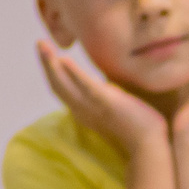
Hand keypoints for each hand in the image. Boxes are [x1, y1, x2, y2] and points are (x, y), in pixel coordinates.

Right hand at [38, 41, 166, 154]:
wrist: (148, 146)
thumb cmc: (137, 129)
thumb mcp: (116, 108)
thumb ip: (107, 98)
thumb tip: (109, 87)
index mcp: (84, 110)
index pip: (62, 89)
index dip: (52, 72)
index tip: (48, 55)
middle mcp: (83, 110)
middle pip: (57, 85)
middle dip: (46, 63)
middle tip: (39, 42)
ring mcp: (93, 107)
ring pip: (64, 84)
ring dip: (51, 64)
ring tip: (42, 45)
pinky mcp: (106, 103)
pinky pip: (87, 87)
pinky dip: (74, 73)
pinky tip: (64, 59)